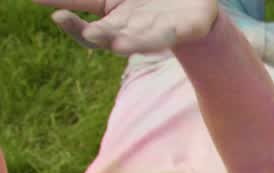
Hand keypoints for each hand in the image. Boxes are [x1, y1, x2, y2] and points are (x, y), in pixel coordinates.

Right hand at [35, 0, 217, 54]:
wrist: (193, 3)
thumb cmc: (147, 1)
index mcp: (113, 20)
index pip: (86, 28)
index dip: (72, 25)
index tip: (59, 16)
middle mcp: (131, 30)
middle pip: (107, 38)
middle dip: (96, 35)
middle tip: (84, 30)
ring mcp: (156, 32)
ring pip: (139, 41)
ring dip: (130, 44)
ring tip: (118, 44)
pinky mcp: (183, 31)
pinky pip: (171, 36)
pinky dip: (162, 37)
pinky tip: (159, 33)